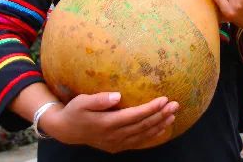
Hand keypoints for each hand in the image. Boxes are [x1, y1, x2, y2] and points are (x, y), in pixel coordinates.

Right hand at [40, 92, 177, 152]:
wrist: (66, 130)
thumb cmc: (75, 111)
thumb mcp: (82, 102)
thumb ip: (99, 99)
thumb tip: (117, 95)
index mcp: (106, 123)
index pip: (134, 116)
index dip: (150, 108)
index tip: (164, 99)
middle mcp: (113, 136)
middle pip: (142, 126)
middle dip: (160, 115)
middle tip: (175, 105)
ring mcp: (116, 143)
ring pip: (142, 135)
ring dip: (159, 125)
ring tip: (173, 115)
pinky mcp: (117, 147)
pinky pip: (138, 142)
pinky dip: (151, 136)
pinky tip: (162, 129)